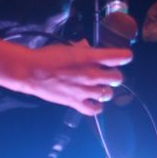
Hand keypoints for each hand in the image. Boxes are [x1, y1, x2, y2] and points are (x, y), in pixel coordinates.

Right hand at [0, 40, 131, 116]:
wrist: (31, 71)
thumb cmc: (47, 56)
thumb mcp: (67, 48)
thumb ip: (82, 49)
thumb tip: (88, 48)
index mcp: (89, 57)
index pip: (117, 57)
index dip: (125, 56)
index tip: (126, 56)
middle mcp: (91, 74)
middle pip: (117, 78)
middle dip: (114, 75)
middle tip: (108, 73)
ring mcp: (84, 91)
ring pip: (108, 94)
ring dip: (106, 90)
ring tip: (100, 87)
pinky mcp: (75, 103)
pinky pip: (94, 110)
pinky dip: (97, 106)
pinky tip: (94, 102)